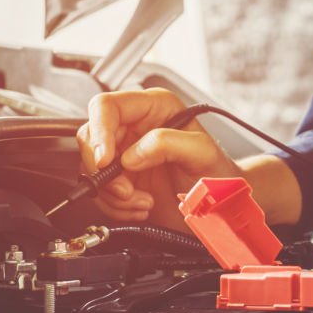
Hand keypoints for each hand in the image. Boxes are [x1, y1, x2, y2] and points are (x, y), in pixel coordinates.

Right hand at [77, 88, 241, 229]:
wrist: (221, 206)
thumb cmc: (218, 173)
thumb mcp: (202, 153)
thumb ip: (168, 144)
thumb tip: (132, 154)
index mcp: (153, 108)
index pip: (106, 106)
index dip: (100, 132)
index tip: (106, 160)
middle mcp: (135, 127)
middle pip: (91, 138)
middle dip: (105, 171)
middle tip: (127, 190)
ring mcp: (125, 154)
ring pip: (92, 168)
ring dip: (114, 194)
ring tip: (143, 201)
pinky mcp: (122, 180)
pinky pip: (101, 192)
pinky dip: (117, 206)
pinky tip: (142, 206)